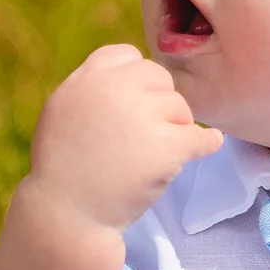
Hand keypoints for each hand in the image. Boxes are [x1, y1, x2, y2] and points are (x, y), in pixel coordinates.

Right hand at [27, 44, 222, 232]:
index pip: (127, 55)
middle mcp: (115, 88)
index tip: (134, 103)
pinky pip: (201, 136)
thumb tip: (129, 74)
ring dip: (174, 128)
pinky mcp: (166, 145)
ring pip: (180, 107)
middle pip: (159, 77)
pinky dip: (206, 143)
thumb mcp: (62, 111)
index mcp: (87, 78)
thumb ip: (92, 88)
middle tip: (147, 134)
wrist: (66, 214)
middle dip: (159, 102)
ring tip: (152, 155)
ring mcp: (142, 115)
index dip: (136, 79)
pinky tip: (208, 145)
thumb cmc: (62, 169)